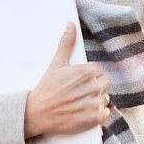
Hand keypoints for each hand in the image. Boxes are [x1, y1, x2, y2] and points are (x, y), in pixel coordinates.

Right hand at [24, 22, 111, 137]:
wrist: (38, 113)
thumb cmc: (47, 88)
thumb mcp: (56, 63)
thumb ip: (66, 44)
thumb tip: (71, 26)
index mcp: (87, 71)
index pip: (98, 70)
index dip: (88, 75)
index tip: (77, 81)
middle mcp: (94, 86)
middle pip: (105, 82)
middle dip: (95, 86)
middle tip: (79, 91)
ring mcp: (95, 103)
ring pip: (105, 97)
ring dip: (96, 99)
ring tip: (80, 102)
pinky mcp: (95, 118)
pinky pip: (105, 112)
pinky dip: (98, 113)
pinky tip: (85, 111)